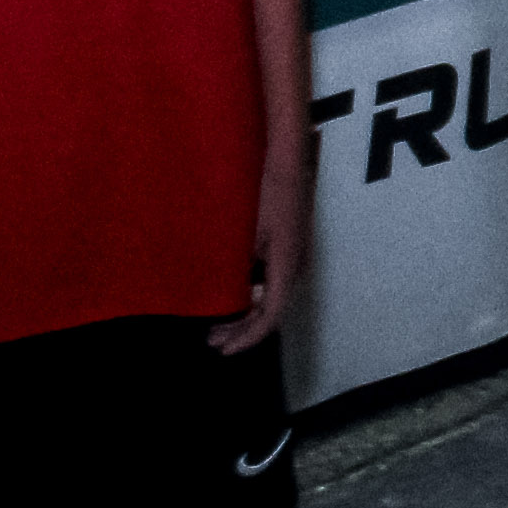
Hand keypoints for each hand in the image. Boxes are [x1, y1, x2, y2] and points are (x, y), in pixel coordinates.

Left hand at [215, 163, 309, 354]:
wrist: (285, 159)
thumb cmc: (263, 192)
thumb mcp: (245, 233)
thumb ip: (238, 268)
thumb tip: (224, 300)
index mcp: (286, 266)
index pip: (271, 317)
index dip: (247, 338)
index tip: (222, 348)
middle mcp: (295, 267)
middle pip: (272, 312)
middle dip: (242, 330)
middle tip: (211, 338)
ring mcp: (295, 257)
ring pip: (272, 298)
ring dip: (246, 314)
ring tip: (218, 322)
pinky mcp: (289, 248)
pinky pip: (272, 283)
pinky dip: (252, 297)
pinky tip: (232, 295)